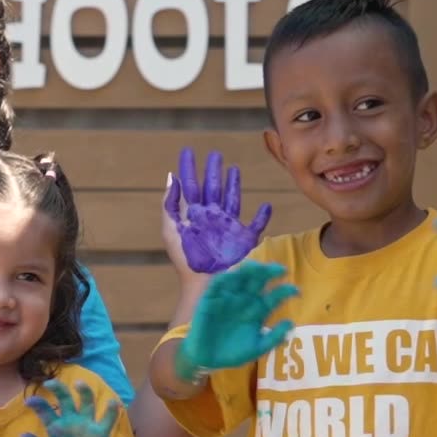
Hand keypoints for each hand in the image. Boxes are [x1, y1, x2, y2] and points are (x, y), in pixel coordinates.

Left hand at [22, 379, 118, 436]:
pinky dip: (111, 411)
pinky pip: (107, 419)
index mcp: (56, 426)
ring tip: (79, 384)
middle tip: (50, 383)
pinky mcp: (100, 432)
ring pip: (87, 403)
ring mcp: (86, 424)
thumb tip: (22, 436)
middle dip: (59, 389)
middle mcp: (71, 420)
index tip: (29, 402)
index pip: (46, 411)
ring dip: (84, 392)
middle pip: (65, 399)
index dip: (38, 404)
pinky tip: (112, 404)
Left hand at [164, 148, 271, 273]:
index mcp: (194, 215)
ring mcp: (229, 227)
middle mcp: (211, 218)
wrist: (205, 284)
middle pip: (213, 187)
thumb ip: (170, 204)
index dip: (188, 169)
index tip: (187, 151)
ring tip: (233, 169)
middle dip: (213, 171)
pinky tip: (266, 206)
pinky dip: (263, 216)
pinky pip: (256, 224)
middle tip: (214, 154)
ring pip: (233, 199)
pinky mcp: (244, 239)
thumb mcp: (171, 230)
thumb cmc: (186, 260)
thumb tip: (171, 176)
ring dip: (234, 184)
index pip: (190, 186)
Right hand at [177, 260, 298, 379]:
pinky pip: (217, 284)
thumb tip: (291, 323)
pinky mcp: (211, 298)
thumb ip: (273, 338)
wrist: (207, 360)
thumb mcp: (257, 348)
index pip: (274, 296)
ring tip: (257, 268)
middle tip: (279, 270)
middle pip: (258, 281)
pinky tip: (233, 275)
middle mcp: (245, 300)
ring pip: (239, 277)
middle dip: (268, 273)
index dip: (285, 291)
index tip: (297, 292)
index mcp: (258, 310)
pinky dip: (225, 278)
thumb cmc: (232, 352)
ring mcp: (228, 297)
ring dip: (248, 270)